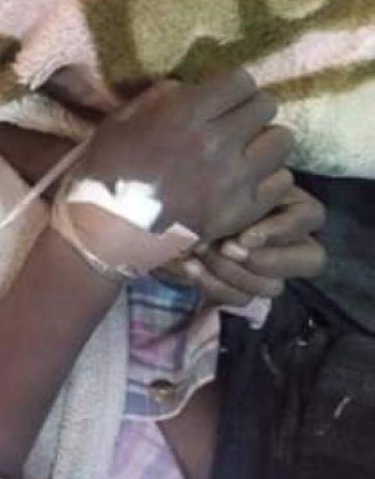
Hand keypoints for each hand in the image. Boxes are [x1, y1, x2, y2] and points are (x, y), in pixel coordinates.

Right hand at [76, 70, 293, 238]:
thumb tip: (192, 89)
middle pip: (266, 106)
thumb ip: (160, 97)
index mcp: (185, 114)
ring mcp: (232, 179)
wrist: (105, 229)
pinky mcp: (240, 211)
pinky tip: (248, 181)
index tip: (222, 98)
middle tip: (234, 125)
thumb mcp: (121, 120)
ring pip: (281, 141)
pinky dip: (269, 178)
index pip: (241, 81)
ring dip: (265, 142)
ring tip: (246, 153)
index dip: (233, 87)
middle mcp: (215, 142)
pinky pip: (282, 182)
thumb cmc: (106, 171)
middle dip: (250, 111)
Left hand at [177, 185, 327, 305]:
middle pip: (310, 261)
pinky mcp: (241, 288)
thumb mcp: (226, 180)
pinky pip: (240, 298)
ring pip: (272, 286)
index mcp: (292, 207)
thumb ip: (246, 188)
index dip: (282, 230)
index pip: (312, 217)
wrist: (166, 213)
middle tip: (226, 249)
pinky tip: (189, 266)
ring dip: (233, 272)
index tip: (246, 236)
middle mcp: (289, 241)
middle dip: (266, 260)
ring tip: (200, 251)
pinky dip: (213, 285)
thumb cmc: (200, 186)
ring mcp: (268, 269)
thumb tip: (253, 201)